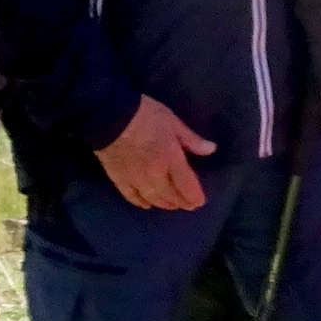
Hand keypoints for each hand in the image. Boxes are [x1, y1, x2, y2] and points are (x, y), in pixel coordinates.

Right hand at [98, 94, 217, 209]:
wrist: (109, 116)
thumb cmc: (145, 114)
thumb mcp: (173, 121)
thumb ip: (191, 139)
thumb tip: (211, 150)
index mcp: (171, 159)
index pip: (186, 185)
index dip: (194, 196)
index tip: (199, 202)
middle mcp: (155, 174)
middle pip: (170, 195)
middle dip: (180, 202)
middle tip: (187, 205)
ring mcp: (135, 179)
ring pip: (152, 199)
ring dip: (163, 204)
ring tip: (170, 205)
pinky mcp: (119, 179)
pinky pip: (132, 196)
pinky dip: (141, 202)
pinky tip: (146, 204)